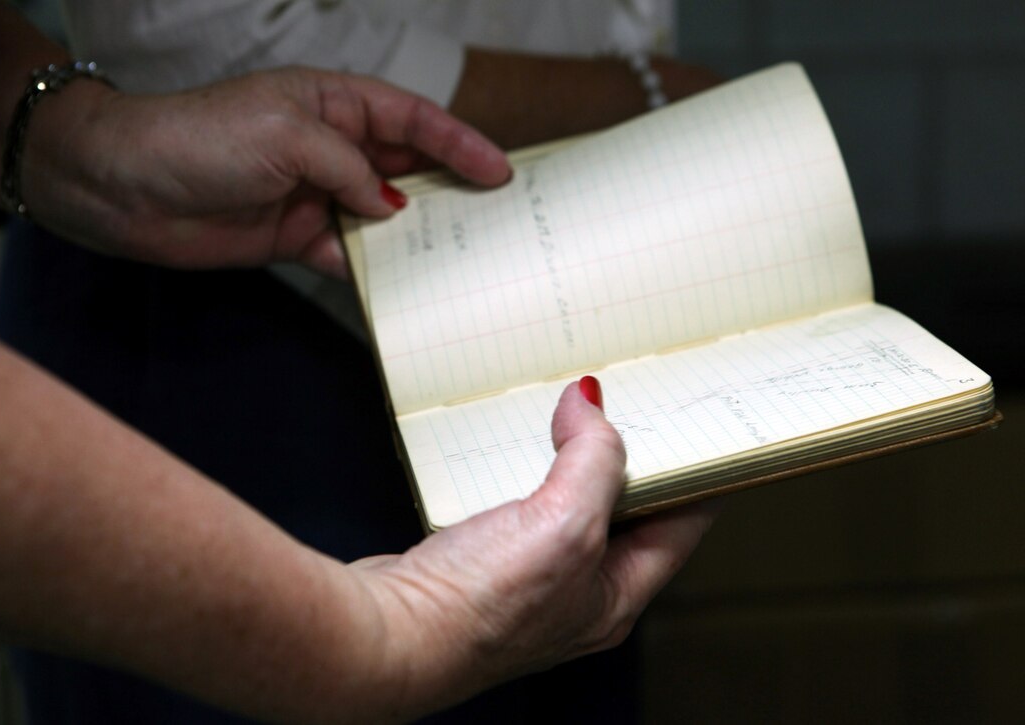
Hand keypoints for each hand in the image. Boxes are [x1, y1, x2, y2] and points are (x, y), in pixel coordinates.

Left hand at [22, 67, 510, 275]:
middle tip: (499, 218)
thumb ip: (349, 168)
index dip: (458, 143)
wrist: (126, 189)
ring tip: (466, 258)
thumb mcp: (286, 136)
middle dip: (452, 190)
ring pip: (385, 217)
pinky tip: (408, 287)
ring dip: (420, 237)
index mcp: (332, 104)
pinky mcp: (298, 239)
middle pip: (407, 168)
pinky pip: (351, 256)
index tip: (499, 171)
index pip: (411, 119)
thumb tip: (391, 207)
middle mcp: (332, 148)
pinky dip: (377, 271)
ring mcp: (317, 196)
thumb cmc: (202, 138)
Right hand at [349, 379, 717, 718]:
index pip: (680, 525)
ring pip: (570, 508)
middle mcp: (579, 593)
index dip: (696, 474)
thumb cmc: (476, 609)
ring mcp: (531, 580)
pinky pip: (523, 509)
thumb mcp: (563, 524)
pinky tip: (514, 451)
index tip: (698, 426)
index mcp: (616, 595)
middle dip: (630, 461)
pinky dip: (527, 474)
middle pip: (625, 513)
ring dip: (573, 463)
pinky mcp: (487, 564)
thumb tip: (590, 404)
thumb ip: (592, 460)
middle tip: (633, 408)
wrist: (389, 635)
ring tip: (576, 418)